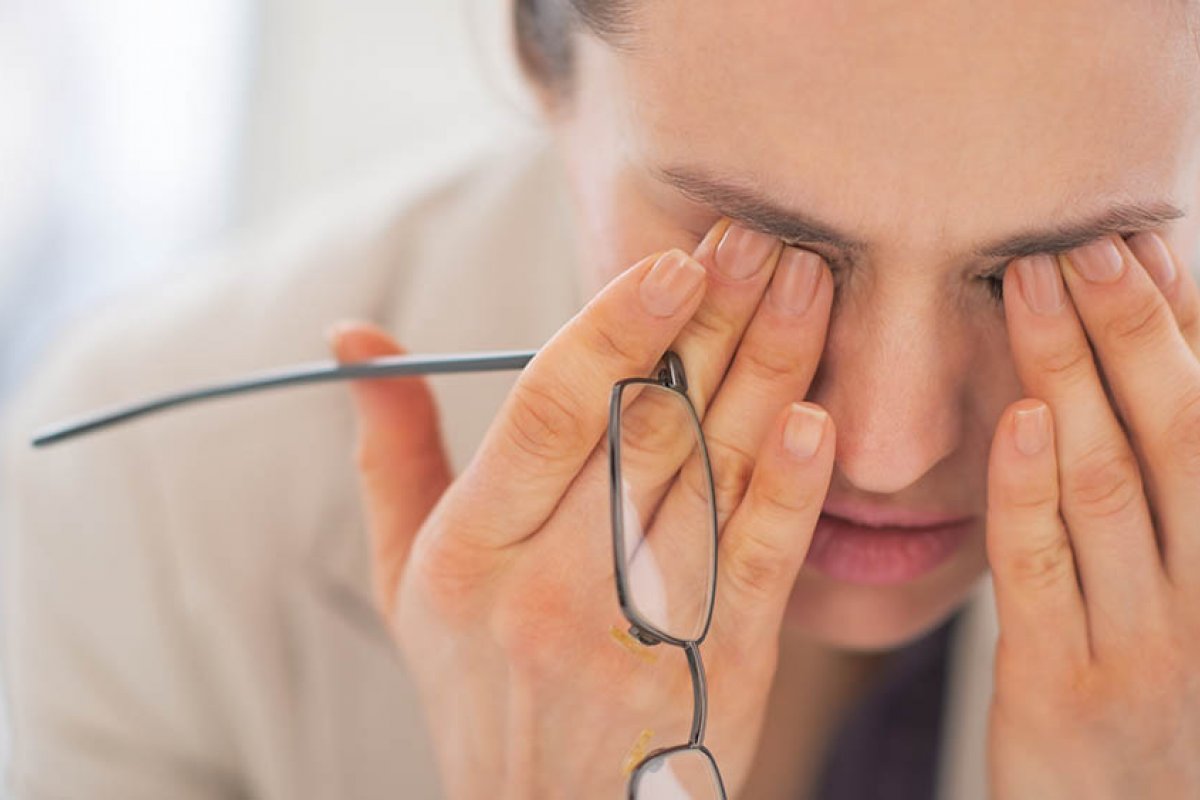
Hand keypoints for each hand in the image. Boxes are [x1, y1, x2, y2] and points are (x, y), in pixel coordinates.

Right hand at [328, 220, 835, 797]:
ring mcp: (642, 631)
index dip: (612, 331)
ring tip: (806, 287)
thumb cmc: (478, 688)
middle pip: (645, 431)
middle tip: (756, 242)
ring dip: (766, 375)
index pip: (549, 416)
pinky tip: (816, 417)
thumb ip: (391, 453)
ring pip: (712, 479)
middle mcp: (553, 589)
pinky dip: (792, 488)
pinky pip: (760, 564)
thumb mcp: (406, 578)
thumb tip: (354, 340)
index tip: (668, 263)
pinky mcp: (719, 667)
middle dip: (709, 325)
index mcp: (471, 554)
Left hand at [986, 230, 1199, 797]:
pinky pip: (1042, 572)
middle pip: (1177, 438)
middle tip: (1088, 243)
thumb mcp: (1178, 611)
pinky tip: (1019, 414)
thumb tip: (1129, 393)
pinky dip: (1030, 489)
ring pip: (1110, 485)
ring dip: (1074, 375)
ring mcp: (1141, 644)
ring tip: (1034, 286)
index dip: (1187, 334)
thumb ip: (1160, 509)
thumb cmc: (1151, 717)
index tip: (1148, 249)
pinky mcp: (1058, 688)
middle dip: (1133, 333)